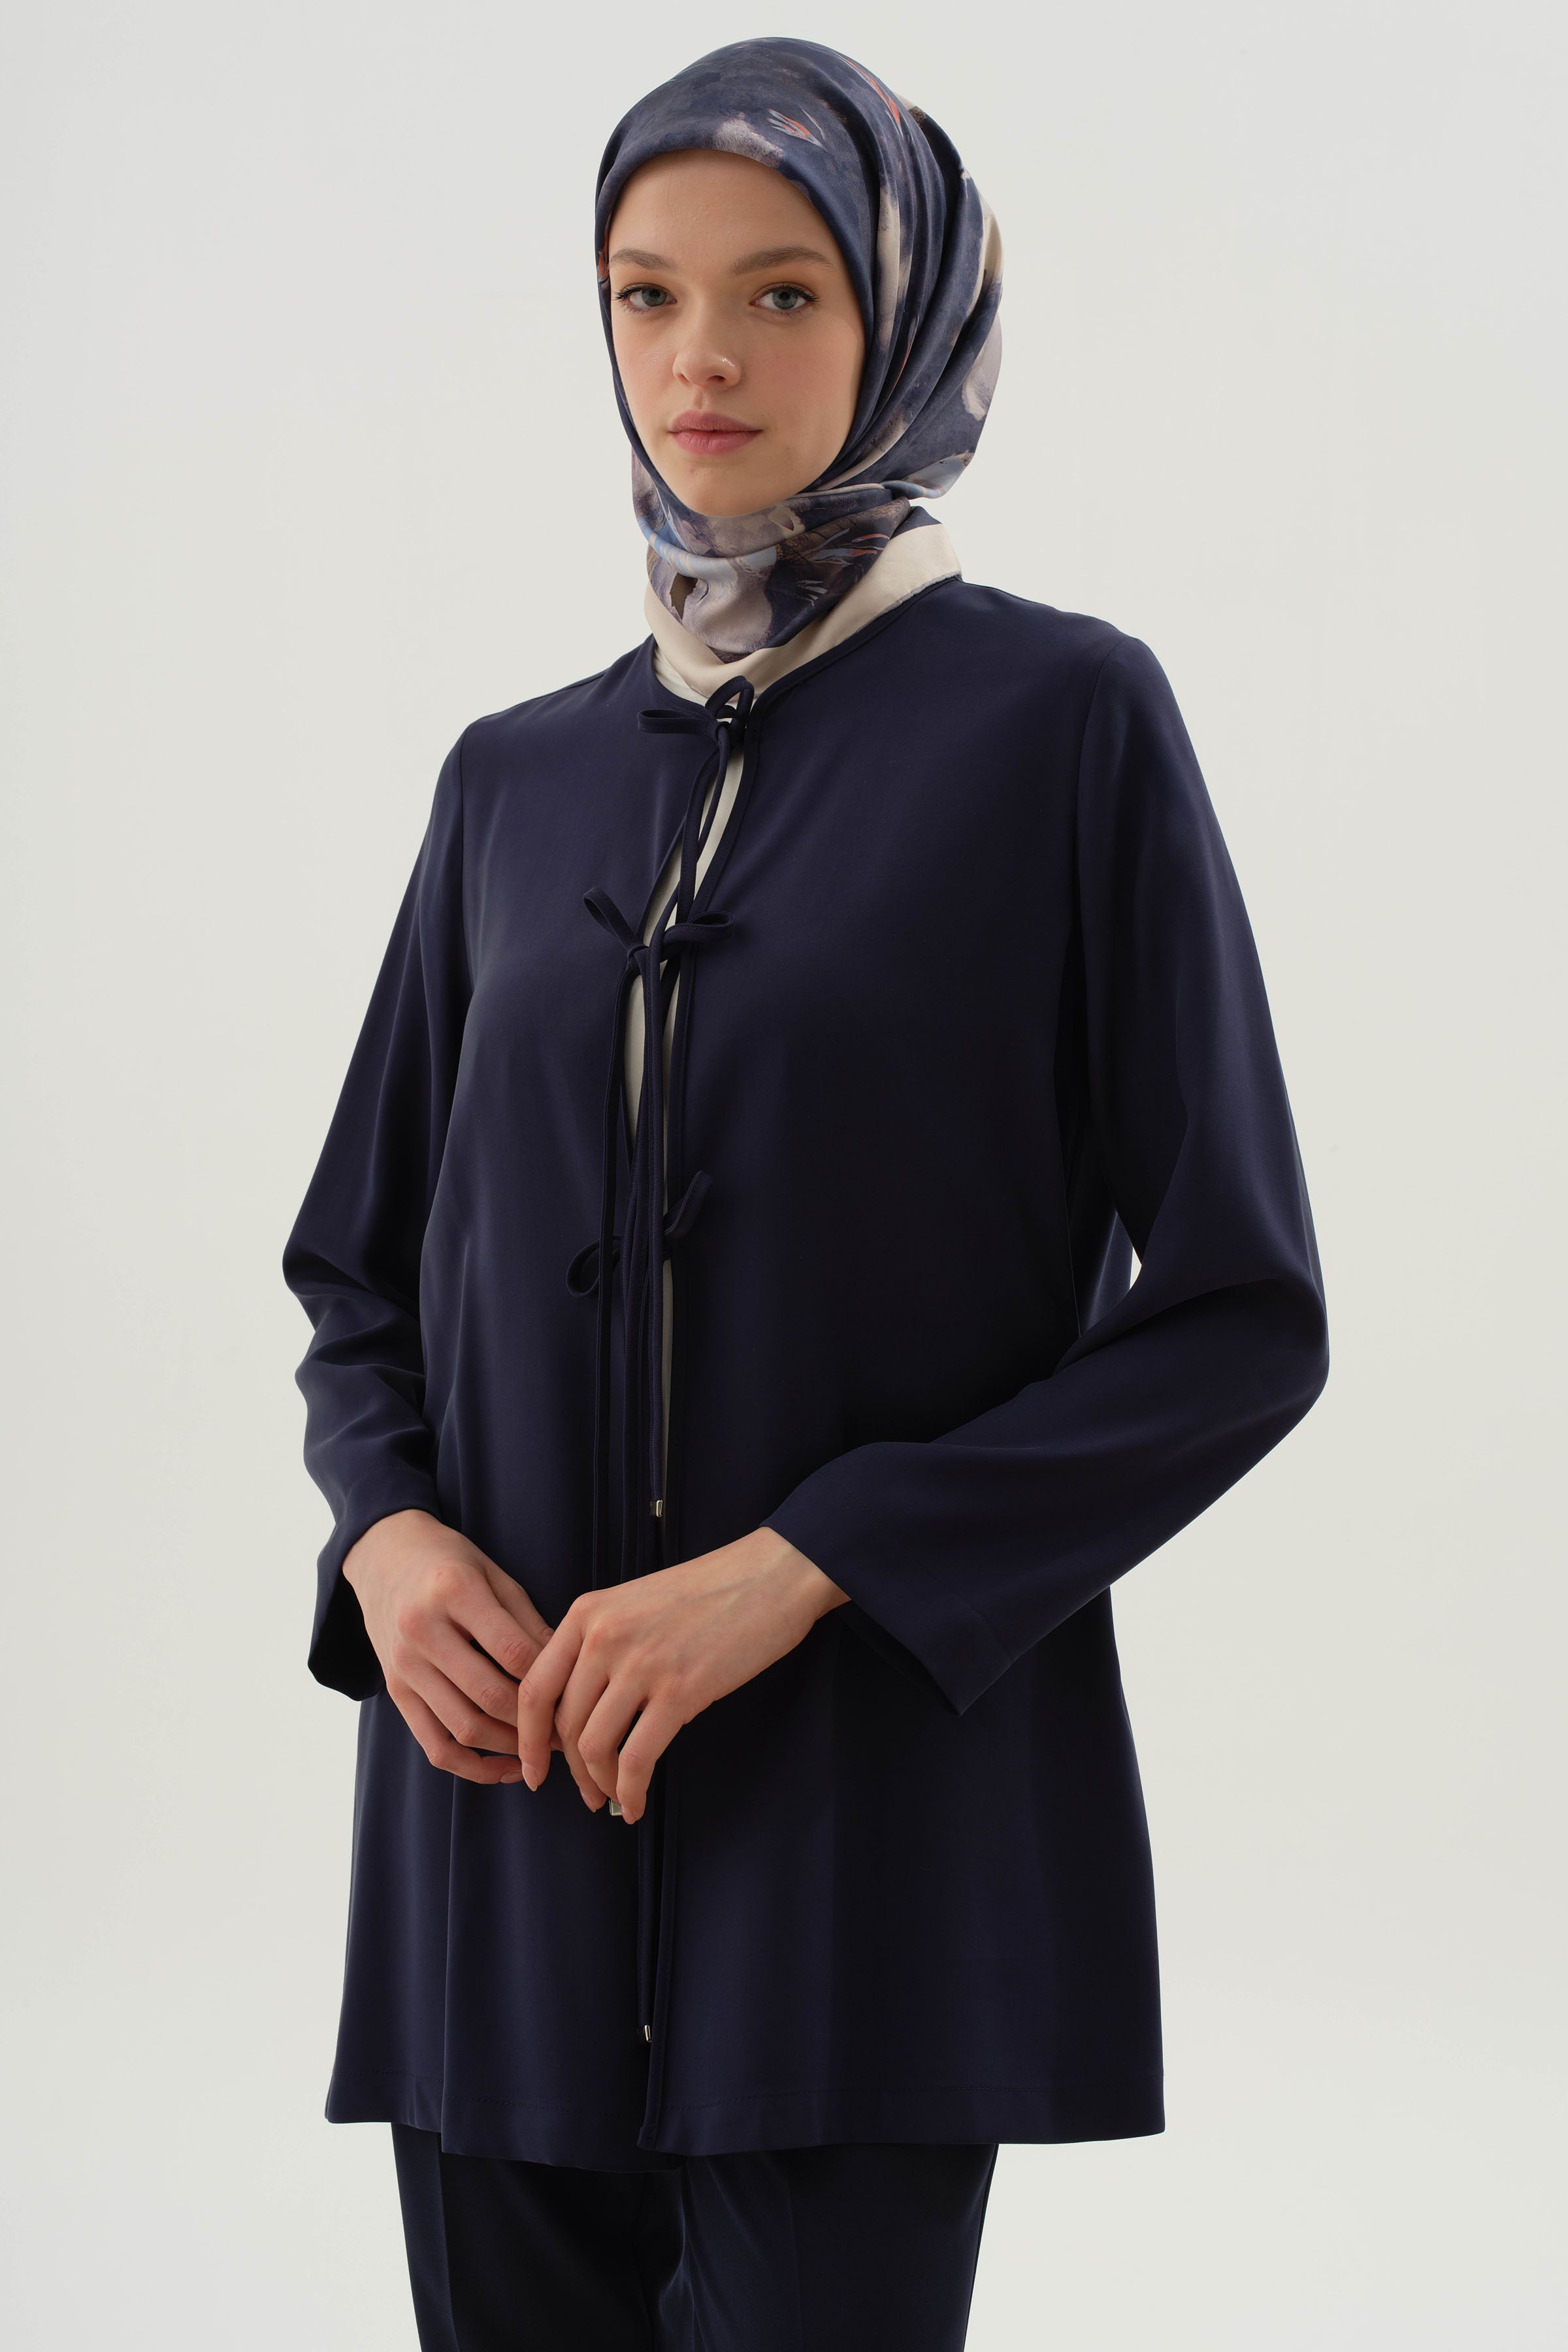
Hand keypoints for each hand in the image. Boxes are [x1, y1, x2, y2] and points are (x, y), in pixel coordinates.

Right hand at [344, 1509, 556, 1785]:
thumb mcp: (494, 1575)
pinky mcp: (395, 1693)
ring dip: (511, 1747)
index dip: (550, 1679)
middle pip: (490, 1696)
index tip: (580, 1693)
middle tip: (570, 1731)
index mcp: (454, 1591)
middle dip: (536, 1722)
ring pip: (465, 1728)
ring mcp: (404, 1666)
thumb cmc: (451, 1563)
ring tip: (545, 1748)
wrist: (384, 1557)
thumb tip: (571, 1670)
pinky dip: (473, 1768)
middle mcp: (422, 1631)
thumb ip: (528, 1623)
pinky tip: (506, 1768)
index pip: (513, 1651)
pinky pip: (435, 1746)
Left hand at [515, 1526, 847, 1821]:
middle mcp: (603, 1637)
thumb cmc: (709, 1590)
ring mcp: (640, 1664)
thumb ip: (601, 1645)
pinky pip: (637, 1758)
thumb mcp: (636, 1603)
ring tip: (615, 1798)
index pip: (535, 1688)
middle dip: (572, 1772)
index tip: (534, 1772)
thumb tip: (585, 1712)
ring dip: (601, 1784)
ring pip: (594, 1747)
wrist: (771, 1575)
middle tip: (589, 1794)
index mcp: (587, 1613)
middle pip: (565, 1724)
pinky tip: (637, 1805)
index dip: (528, 1739)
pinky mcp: (680, 1691)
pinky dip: (631, 1791)